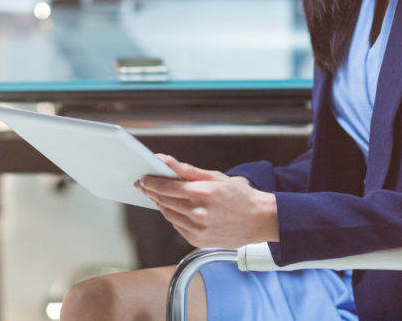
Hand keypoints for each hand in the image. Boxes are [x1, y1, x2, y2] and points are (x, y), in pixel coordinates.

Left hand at [136, 155, 278, 247]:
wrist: (259, 220)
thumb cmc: (240, 196)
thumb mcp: (216, 176)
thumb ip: (188, 170)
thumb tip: (166, 160)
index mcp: (202, 192)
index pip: (166, 187)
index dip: (150, 182)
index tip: (142, 178)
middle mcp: (198, 212)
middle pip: (164, 201)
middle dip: (151, 192)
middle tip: (144, 185)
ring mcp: (198, 229)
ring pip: (168, 214)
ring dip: (160, 204)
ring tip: (157, 196)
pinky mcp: (198, 240)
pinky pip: (177, 226)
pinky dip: (172, 216)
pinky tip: (173, 209)